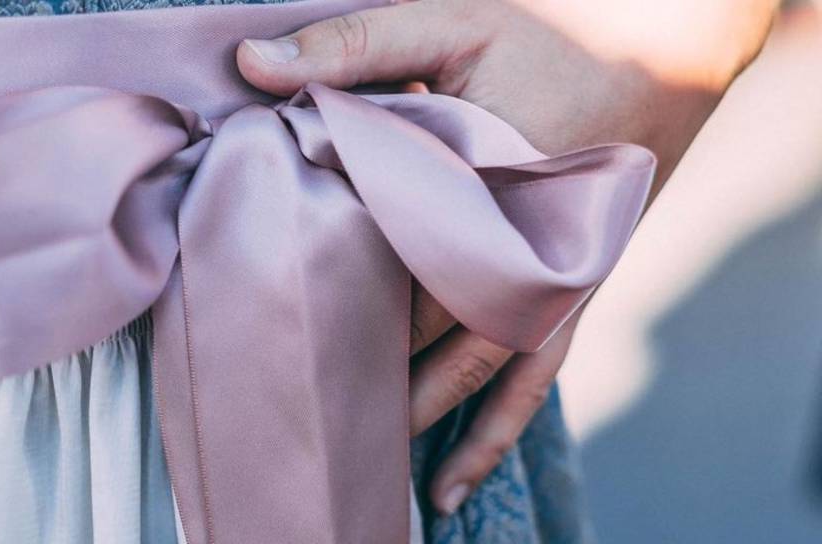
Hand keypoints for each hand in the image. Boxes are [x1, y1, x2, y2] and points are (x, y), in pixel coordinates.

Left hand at [236, 0, 775, 514]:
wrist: (670, 48)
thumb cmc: (554, 31)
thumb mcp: (449, 20)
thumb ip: (350, 47)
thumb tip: (252, 64)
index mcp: (488, 178)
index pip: (397, 257)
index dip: (338, 296)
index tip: (276, 327)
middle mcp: (529, 243)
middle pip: (435, 324)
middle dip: (371, 363)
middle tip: (302, 400)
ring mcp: (560, 275)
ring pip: (487, 370)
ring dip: (430, 415)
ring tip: (369, 456)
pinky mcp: (576, 288)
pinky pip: (536, 374)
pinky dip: (498, 428)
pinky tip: (459, 472)